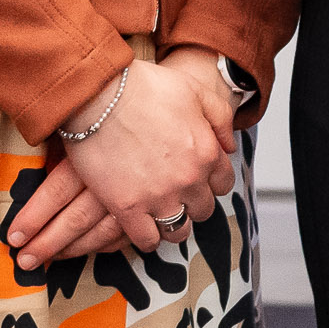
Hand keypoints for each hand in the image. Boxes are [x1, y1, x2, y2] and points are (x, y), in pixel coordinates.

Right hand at [5, 50, 241, 268]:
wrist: (99, 93)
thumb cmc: (143, 87)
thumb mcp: (194, 90)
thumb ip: (220, 117)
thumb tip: (229, 145)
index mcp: (207, 153)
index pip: (223, 184)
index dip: (210, 181)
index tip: (195, 178)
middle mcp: (189, 179)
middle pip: (204, 209)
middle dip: (193, 202)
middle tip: (174, 193)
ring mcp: (159, 196)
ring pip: (179, 229)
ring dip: (173, 224)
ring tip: (159, 214)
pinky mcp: (128, 208)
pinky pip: (147, 240)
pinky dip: (147, 237)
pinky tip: (139, 224)